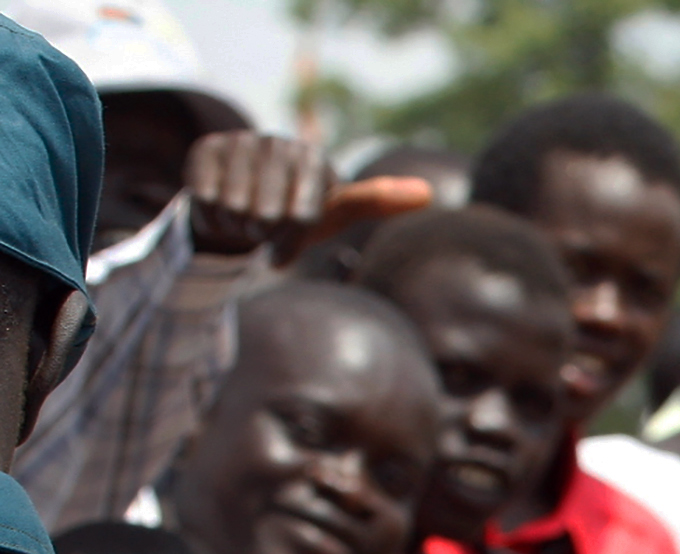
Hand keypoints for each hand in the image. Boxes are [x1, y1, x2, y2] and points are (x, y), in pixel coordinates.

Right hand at [184, 131, 430, 260]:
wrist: (244, 203)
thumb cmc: (299, 212)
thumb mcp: (335, 212)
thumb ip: (376, 201)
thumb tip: (427, 193)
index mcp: (313, 159)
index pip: (304, 218)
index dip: (291, 241)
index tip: (290, 240)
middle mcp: (278, 142)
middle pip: (267, 216)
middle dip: (264, 233)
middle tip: (265, 226)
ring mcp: (241, 141)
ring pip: (235, 208)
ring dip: (238, 224)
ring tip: (245, 215)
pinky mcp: (207, 147)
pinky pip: (207, 197)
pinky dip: (213, 213)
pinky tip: (222, 204)